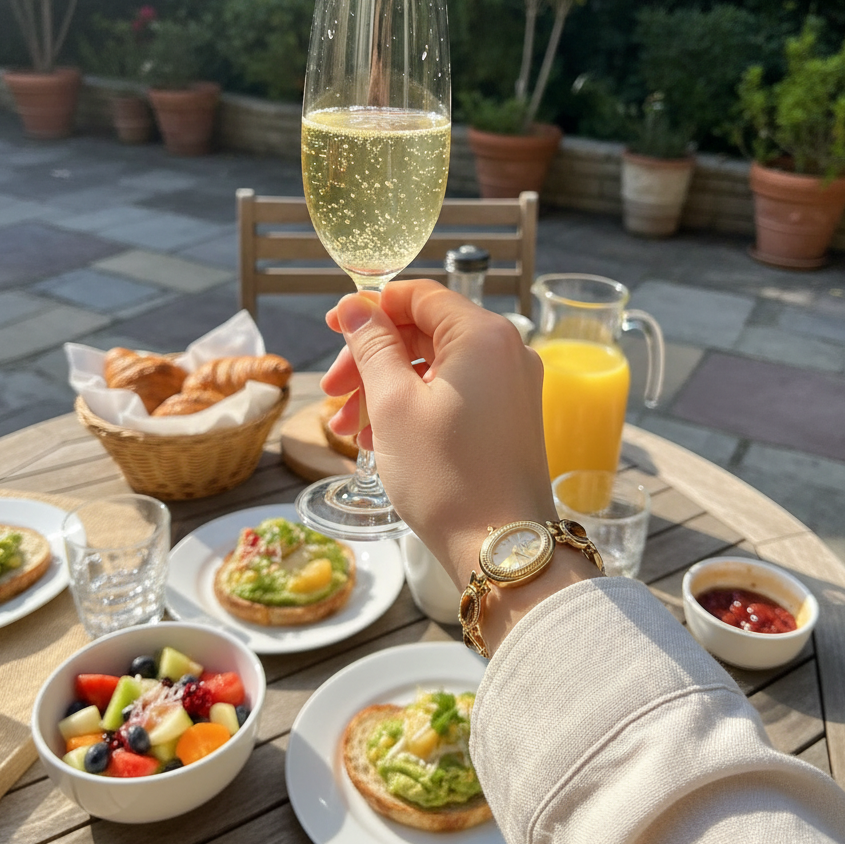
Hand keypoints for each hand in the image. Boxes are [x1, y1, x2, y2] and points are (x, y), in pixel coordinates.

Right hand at [321, 281, 599, 649]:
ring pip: (433, 367)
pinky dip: (414, 407)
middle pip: (423, 332)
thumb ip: (373, 346)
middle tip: (332, 391)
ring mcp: (512, 386)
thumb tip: (356, 307)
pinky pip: (452, 394)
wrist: (501, 547)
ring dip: (385, 389)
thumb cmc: (447, 476)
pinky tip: (380, 440)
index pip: (418, 296)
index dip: (370, 307)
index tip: (332, 326)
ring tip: (348, 429)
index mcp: (483, 335)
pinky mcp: (508, 418)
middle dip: (371, 358)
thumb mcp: (394, 404)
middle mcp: (506, 351)